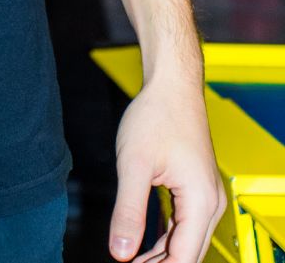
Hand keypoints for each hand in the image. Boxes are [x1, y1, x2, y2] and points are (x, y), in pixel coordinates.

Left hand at [110, 76, 226, 262]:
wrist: (172, 85)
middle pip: (188, 254)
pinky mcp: (196, 187)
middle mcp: (210, 203)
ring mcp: (205, 195)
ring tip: (131, 261)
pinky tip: (143, 245)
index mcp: (201, 202)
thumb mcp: (134, 165)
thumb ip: (128, 212)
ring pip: (186, 240)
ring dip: (161, 255)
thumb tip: (120, 253)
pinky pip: (183, 224)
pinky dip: (165, 237)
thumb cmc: (156, 115)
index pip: (184, 259)